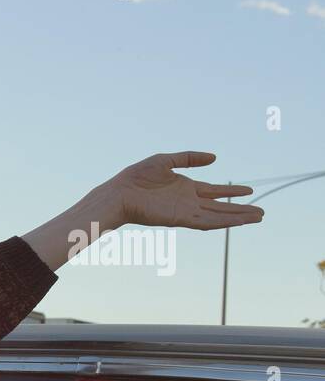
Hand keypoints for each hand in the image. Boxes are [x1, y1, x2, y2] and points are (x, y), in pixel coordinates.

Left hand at [106, 151, 262, 229]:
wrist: (120, 193)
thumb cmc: (136, 177)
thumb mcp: (166, 160)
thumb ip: (189, 158)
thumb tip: (215, 158)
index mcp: (185, 188)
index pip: (214, 192)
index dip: (232, 192)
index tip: (250, 191)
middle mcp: (188, 201)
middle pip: (220, 206)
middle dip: (241, 209)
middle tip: (261, 212)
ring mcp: (185, 211)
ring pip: (217, 216)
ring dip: (238, 217)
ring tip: (258, 217)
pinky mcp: (180, 219)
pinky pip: (206, 222)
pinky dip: (222, 222)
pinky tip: (238, 222)